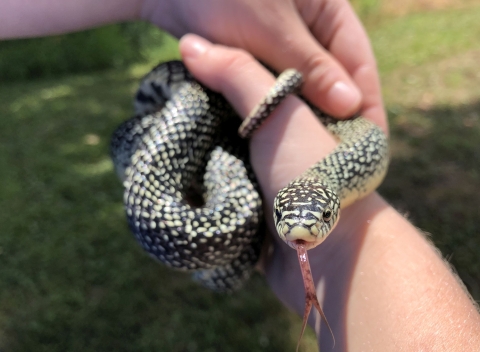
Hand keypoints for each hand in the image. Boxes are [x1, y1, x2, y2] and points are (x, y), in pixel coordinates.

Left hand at [1, 0, 385, 129]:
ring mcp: (283, 40)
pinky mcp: (256, 53)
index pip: (357, 61)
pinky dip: (276, 105)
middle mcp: (311, 24)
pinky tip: (278, 133)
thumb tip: (350, 105)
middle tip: (336, 155)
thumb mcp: (273, 32)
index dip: (364, 102)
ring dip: (303, 114)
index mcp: (328, 8)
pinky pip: (275, 85)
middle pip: (331, 77)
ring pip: (302, 84)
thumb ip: (311, 68)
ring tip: (310, 152)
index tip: (366, 141)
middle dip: (332, 113)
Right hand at [179, 35, 479, 350]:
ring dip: (198, 151)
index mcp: (301, 111)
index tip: (183, 66)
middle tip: (168, 105)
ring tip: (165, 138)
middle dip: (202, 113)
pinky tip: (177, 171)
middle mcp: (286, 140)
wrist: (327, 257)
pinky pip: (219, 187)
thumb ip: (238, 74)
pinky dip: (201, 181)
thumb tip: (190, 44)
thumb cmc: (315, 178)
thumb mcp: (281, 114)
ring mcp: (269, 175)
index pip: (252, 77)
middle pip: (232, 115)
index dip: (217, 69)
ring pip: (222, 152)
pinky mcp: (254, 206)